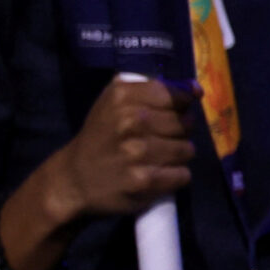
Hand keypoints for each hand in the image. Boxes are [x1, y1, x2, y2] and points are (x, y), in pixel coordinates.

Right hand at [0, 77, 194, 269]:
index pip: (177, 95)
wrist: (73, 179)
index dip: (180, 106)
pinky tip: (158, 174)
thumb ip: (153, 90)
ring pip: (187, 149)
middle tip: (159, 140)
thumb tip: (196, 89)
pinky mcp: (144, 180)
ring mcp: (138, 152)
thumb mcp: (114, 102)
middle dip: (178, 132)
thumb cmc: (100, 136)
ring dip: (178, 156)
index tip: (173, 113)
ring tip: (158, 157)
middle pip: (185, 123)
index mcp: (123, 96)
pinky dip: (175, 176)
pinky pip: (183, 174)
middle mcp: (131, 120)